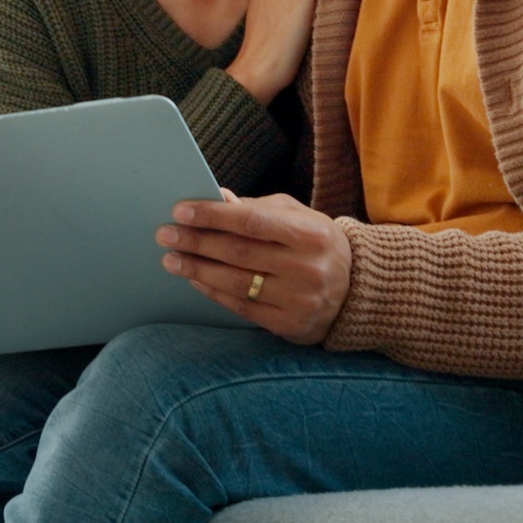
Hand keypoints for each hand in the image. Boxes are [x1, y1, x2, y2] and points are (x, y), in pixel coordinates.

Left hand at [157, 191, 351, 344]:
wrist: (356, 291)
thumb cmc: (316, 244)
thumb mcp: (298, 217)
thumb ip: (259, 208)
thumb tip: (218, 198)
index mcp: (311, 234)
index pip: (252, 221)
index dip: (213, 216)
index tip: (181, 211)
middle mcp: (307, 267)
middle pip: (239, 253)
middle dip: (196, 242)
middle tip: (165, 235)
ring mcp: (298, 299)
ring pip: (235, 282)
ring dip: (197, 269)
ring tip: (171, 258)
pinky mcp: (288, 324)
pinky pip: (241, 307)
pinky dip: (213, 291)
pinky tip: (195, 278)